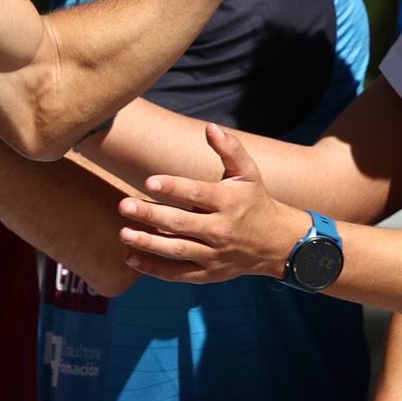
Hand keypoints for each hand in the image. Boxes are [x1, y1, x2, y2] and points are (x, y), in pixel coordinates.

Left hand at [117, 124, 307, 284]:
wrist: (277, 243)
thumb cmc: (255, 202)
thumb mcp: (249, 174)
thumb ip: (230, 150)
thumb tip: (210, 127)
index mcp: (228, 202)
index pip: (197, 194)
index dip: (173, 187)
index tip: (149, 182)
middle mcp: (220, 229)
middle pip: (180, 222)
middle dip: (151, 215)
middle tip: (124, 205)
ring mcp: (214, 254)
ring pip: (177, 249)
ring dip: (148, 243)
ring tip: (124, 233)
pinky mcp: (209, 273)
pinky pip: (178, 273)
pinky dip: (155, 269)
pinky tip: (131, 258)